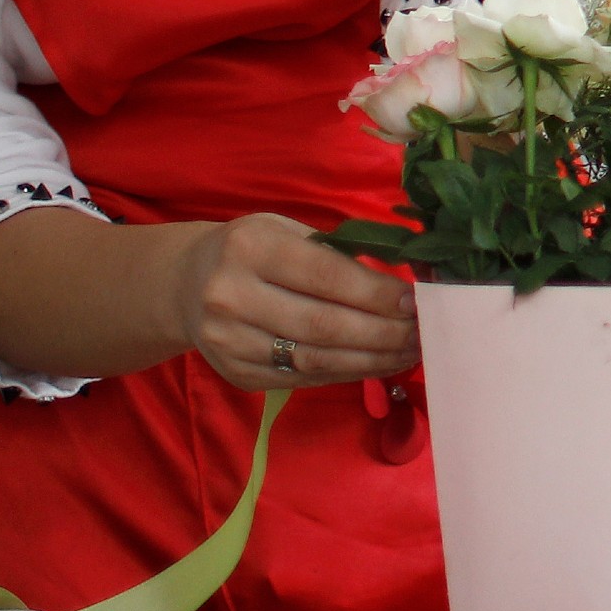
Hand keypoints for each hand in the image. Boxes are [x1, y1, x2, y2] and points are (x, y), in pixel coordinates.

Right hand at [174, 212, 418, 390]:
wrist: (186, 284)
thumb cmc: (253, 250)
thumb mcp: (286, 231)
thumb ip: (336, 254)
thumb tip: (404, 283)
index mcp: (250, 248)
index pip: (326, 276)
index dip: (376, 293)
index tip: (417, 301)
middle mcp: (231, 296)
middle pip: (323, 325)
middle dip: (383, 333)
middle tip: (424, 334)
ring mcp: (229, 341)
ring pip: (315, 360)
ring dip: (371, 361)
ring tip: (409, 353)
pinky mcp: (235, 374)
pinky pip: (302, 379)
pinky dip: (346, 374)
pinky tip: (375, 365)